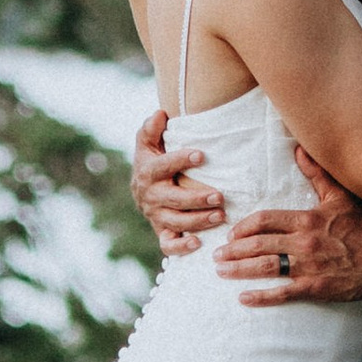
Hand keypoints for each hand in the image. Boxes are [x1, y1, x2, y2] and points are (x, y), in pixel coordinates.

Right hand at [133, 109, 223, 256]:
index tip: (201, 154)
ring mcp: (156, 216)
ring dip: (198, 221)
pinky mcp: (160, 231)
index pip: (163, 166)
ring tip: (220, 216)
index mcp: (148, 172)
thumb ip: (151, 129)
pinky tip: (199, 243)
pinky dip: (181, 247)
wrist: (140, 189)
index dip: (180, 160)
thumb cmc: (152, 160)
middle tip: (220, 196)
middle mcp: (151, 196)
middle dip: (196, 199)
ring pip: (176, 222)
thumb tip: (160, 114)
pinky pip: (168, 245)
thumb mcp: (148, 143)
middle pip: (173, 199)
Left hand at [221, 152, 361, 306]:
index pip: (264, 221)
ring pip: (265, 267)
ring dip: (239, 269)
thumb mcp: (339, 196)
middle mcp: (302, 242)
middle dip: (234, 250)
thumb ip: (316, 173)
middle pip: (258, 244)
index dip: (244, 227)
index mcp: (305, 219)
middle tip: (216, 255)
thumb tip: (299, 148)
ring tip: (221, 271)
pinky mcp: (315, 287)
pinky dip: (261, 296)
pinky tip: (243, 298)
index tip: (232, 233)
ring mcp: (308, 266)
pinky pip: (282, 293)